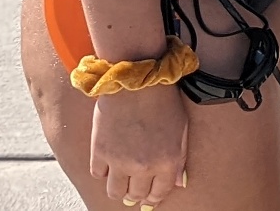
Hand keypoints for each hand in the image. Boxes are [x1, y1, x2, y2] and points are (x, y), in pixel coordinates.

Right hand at [90, 86, 187, 208]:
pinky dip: (103, 170)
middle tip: (135, 186)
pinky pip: (98, 174)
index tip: (149, 197)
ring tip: (122, 177)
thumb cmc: (163, 102)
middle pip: (135, 195)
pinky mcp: (100, 152)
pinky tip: (109, 159)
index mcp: (167, 162)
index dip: (153, 197)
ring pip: (115, 192)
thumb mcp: (181, 129)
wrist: (138, 81)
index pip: (158, 193)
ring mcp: (119, 161)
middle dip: (137, 193)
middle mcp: (143, 166)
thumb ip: (179, 159)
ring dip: (119, 187)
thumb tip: (178, 183)